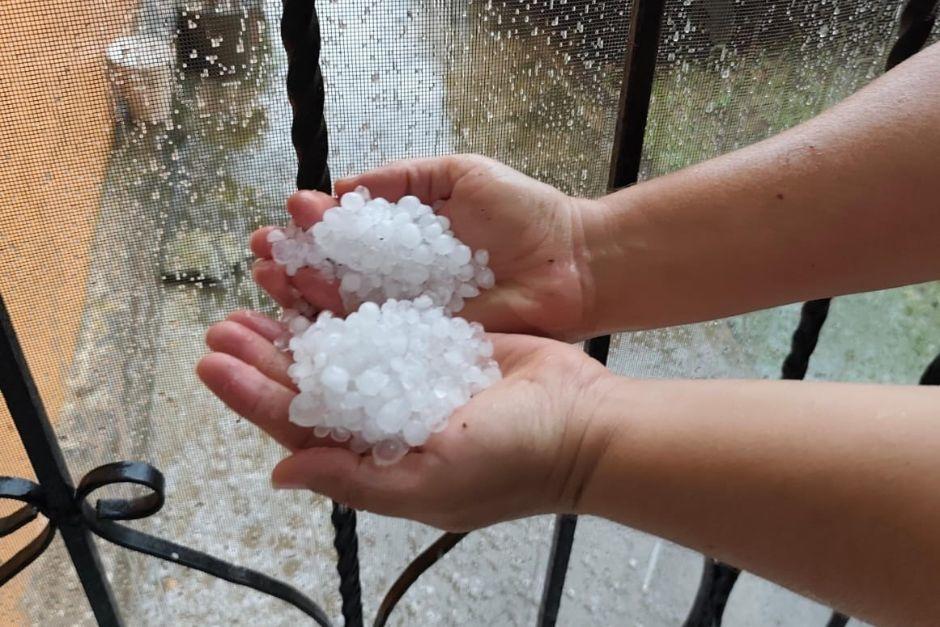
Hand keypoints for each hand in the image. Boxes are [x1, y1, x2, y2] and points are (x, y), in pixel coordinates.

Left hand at [197, 310, 611, 530]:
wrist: (584, 420)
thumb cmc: (514, 462)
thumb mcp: (431, 483)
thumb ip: (354, 479)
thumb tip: (281, 473)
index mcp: (377, 456)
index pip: (300, 426)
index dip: (253, 396)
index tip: (213, 363)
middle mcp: (386, 416)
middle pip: (313, 381)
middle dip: (264, 353)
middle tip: (223, 323)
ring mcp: (411, 375)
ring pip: (341, 344)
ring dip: (299, 319)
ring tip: (262, 290)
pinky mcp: (436, 340)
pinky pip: (382, 315)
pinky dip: (348, 298)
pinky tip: (321, 278)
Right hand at [250, 155, 598, 340]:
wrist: (572, 262)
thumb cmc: (524, 213)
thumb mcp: (459, 176)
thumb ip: (404, 180)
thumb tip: (344, 187)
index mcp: (406, 237)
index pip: (346, 232)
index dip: (313, 225)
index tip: (287, 214)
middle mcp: (400, 277)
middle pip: (334, 272)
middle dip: (294, 260)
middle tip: (260, 251)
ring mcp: (410, 313)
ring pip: (344, 307)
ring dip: (301, 294)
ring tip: (267, 278)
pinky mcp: (424, 344)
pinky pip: (375, 339)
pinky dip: (338, 330)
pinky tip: (305, 318)